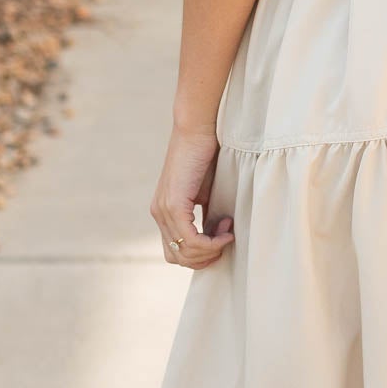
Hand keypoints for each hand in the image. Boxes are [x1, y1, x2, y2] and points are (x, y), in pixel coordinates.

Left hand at [150, 123, 233, 268]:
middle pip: (177, 257)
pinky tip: (226, 230)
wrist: (199, 129)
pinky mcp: (174, 205)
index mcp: (163, 211)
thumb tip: (216, 238)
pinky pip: (190, 240)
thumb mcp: (207, 194)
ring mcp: (164, 210)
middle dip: (205, 258)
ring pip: (184, 252)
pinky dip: (211, 242)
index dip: (200, 255)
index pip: (174, 252)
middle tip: (225, 240)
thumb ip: (206, 216)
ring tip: (227, 229)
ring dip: (211, 249)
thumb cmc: (206, 156)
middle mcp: (158, 213)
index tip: (222, 238)